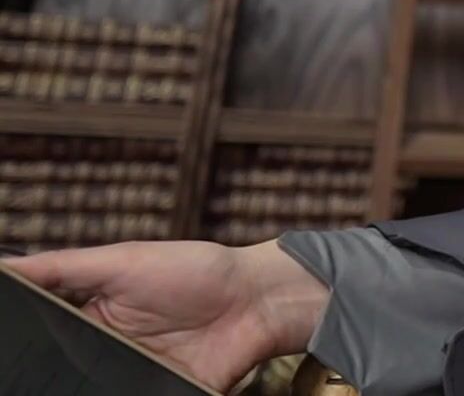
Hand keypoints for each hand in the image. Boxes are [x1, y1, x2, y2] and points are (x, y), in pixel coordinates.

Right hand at [4, 239, 328, 391]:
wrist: (258, 302)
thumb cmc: (195, 272)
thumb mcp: (123, 262)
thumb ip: (62, 268)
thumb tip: (5, 266)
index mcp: (88, 316)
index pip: (39, 335)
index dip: (20, 341)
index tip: (4, 344)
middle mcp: (102, 351)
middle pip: (56, 370)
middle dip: (42, 371)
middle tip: (22, 372)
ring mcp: (127, 376)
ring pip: (83, 387)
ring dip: (70, 386)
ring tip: (65, 380)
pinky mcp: (155, 394)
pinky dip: (104, 394)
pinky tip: (98, 389)